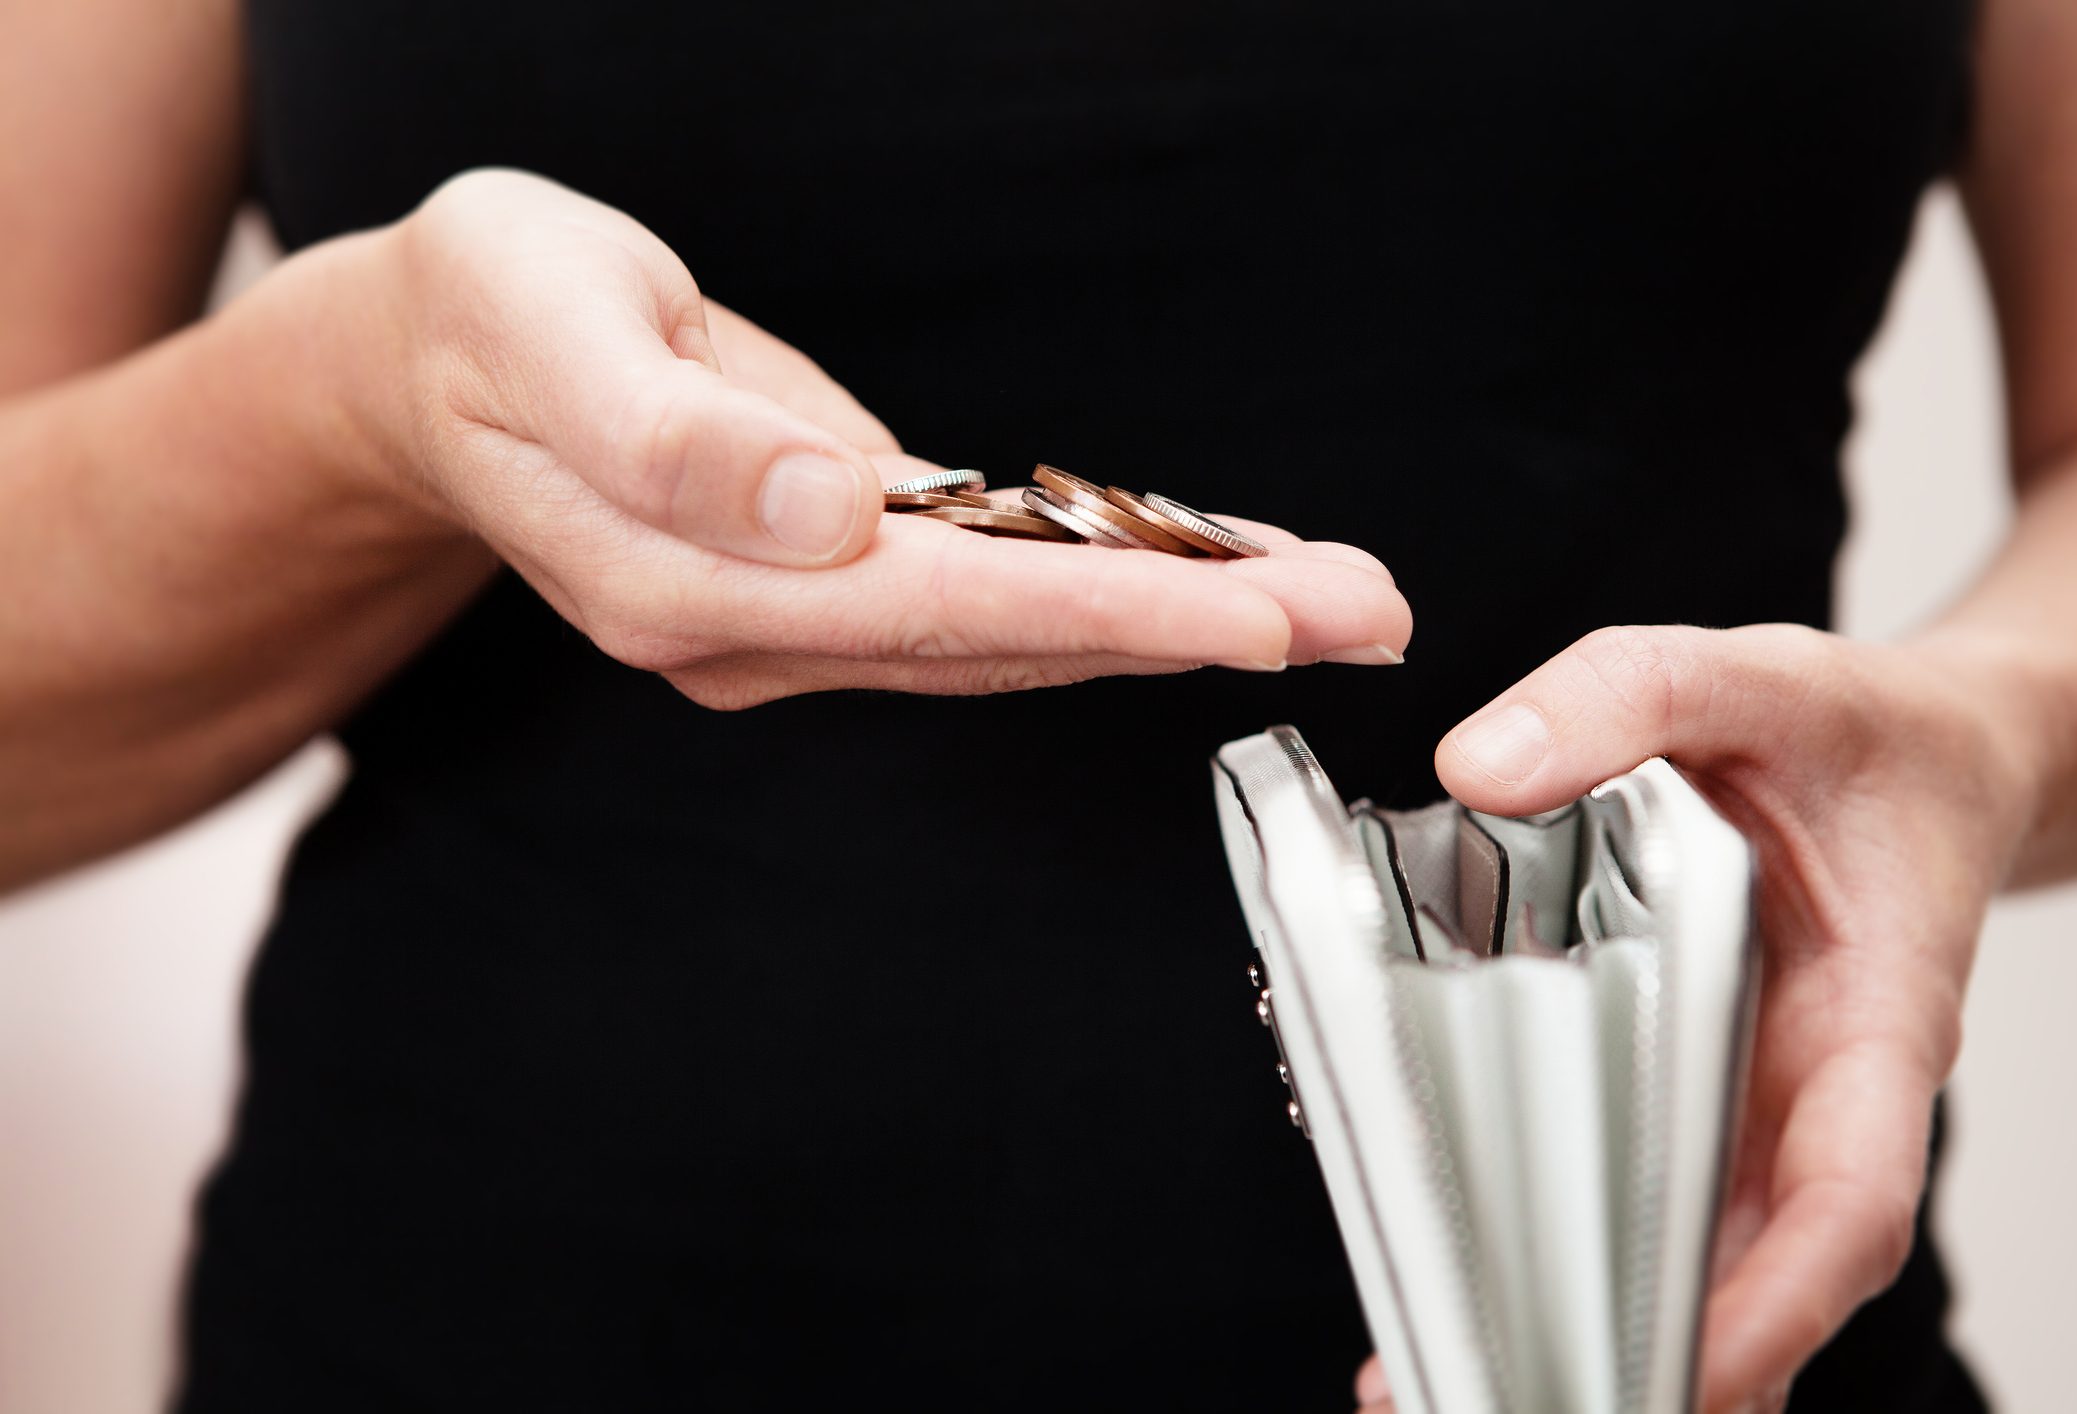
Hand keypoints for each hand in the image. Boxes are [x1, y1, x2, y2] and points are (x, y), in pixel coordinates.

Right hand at [340, 169, 1406, 706]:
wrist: (438, 367)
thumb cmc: (489, 316)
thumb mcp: (538, 319)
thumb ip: (668, 429)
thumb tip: (824, 512)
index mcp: (682, 578)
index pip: (932, 606)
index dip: (1099, 613)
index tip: (1250, 620)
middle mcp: (751, 632)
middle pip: (1005, 644)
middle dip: (1191, 629)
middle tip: (1366, 608)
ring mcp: (790, 625)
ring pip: (1015, 636)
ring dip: (1176, 617)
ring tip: (1332, 592)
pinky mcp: (825, 592)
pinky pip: (990, 602)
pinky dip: (1107, 590)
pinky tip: (1207, 575)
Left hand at [1353, 623, 2035, 1412]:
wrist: (1921, 752)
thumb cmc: (1862, 735)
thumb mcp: (1756, 673)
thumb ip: (1629, 694)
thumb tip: (1474, 767)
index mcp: (1869, 1018)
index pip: (1845, 1198)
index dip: (1772, 1304)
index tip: (1687, 1374)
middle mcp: (1809, 1090)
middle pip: (1745, 1268)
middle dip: (1638, 1359)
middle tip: (1479, 1399)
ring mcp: (1748, 1099)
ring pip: (1681, 1246)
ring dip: (1578, 1322)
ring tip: (1427, 1376)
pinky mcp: (1688, 1081)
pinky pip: (1633, 1174)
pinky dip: (1557, 1230)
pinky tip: (1456, 1264)